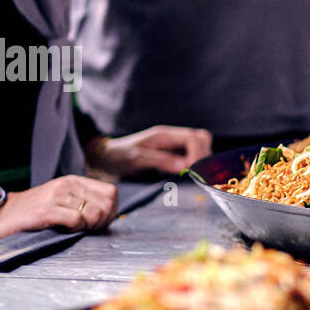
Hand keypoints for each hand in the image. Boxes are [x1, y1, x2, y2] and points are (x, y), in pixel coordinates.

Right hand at [0, 175, 118, 239]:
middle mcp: (67, 185)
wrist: (0, 214)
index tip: (97, 222)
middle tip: (87, 229)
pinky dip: (76, 230)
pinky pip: (77, 220)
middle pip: (107, 205)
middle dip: (103, 222)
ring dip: (89, 227)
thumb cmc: (34, 212)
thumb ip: (84, 202)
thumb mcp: (62, 200)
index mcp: (74, 181)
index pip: (111, 193)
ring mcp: (57, 197)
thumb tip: (109, 214)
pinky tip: (66, 231)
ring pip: (94, 213)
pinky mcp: (46, 211)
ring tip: (74, 229)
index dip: (110, 211)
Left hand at [85, 125, 212, 176]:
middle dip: (204, 155)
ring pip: (200, 145)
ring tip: (192, 174)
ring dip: (201, 159)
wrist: (105, 158)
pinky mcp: (172, 153)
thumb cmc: (118, 157)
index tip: (192, 171)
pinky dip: (195, 163)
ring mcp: (173, 145)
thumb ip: (163, 161)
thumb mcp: (138, 159)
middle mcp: (172, 137)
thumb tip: (186, 167)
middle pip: (202, 138)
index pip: (194, 138)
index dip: (198, 154)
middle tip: (196, 173)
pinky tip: (187, 173)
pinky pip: (192, 154)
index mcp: (164, 135)